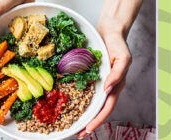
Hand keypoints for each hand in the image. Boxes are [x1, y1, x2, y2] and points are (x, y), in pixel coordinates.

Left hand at [76, 15, 131, 139]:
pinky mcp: (90, 76)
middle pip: (98, 109)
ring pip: (90, 102)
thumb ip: (117, 74)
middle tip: (77, 134)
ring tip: (72, 124)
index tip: (87, 130)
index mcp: (115, 85)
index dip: (98, 120)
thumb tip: (108, 90)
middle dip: (89, 122)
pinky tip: (69, 103)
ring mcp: (98, 82)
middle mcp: (106, 87)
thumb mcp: (123, 58)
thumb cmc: (118, 44)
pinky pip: (84, 90)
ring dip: (82, 114)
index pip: (107, 107)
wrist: (109, 32)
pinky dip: (78, 99)